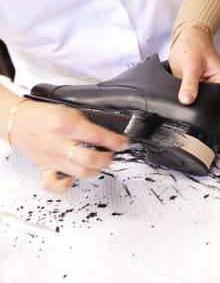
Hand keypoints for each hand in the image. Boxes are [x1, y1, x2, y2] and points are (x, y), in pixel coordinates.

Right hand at [11, 100, 128, 193]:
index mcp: (66, 125)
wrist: (18, 121)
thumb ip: (85, 124)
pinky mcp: (45, 168)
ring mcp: (52, 158)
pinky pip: (54, 184)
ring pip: (79, 172)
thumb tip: (104, 136)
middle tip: (110, 155)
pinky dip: (66, 185)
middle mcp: (59, 143)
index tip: (123, 143)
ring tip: (98, 164)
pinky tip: (73, 177)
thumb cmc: (42, 115)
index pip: (97, 135)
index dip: (115, 141)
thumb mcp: (68, 111)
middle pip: (90, 159)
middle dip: (106, 159)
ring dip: (94, 170)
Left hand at [169, 27, 219, 104]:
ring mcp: (205, 88)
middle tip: (183, 85)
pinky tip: (179, 83)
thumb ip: (189, 84)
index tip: (187, 96)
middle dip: (191, 97)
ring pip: (194, 99)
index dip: (199, 101)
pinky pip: (187, 95)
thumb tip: (187, 100)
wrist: (186, 38)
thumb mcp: (192, 65)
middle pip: (203, 101)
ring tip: (182, 80)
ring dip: (185, 94)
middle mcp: (216, 86)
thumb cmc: (194, 45)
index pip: (213, 99)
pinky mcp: (196, 87)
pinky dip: (181, 92)